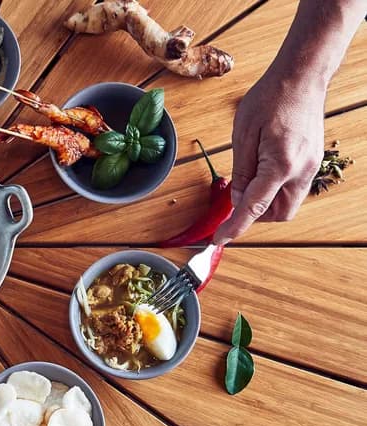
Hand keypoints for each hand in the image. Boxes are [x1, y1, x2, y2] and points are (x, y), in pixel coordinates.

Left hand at [213, 70, 324, 244]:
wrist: (301, 78)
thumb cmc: (270, 99)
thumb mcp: (243, 135)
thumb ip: (241, 172)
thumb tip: (238, 200)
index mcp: (281, 165)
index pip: (254, 208)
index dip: (235, 227)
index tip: (219, 239)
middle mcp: (302, 171)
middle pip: (279, 214)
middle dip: (255, 215)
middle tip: (235, 199)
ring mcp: (312, 168)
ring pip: (288, 204)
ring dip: (266, 203)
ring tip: (248, 180)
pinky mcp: (313, 162)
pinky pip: (294, 189)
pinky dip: (276, 190)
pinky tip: (261, 172)